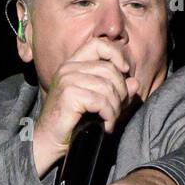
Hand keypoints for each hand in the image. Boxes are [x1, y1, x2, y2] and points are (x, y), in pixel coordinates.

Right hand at [35, 38, 140, 153]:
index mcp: (74, 64)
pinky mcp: (69, 94)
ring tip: (110, 120)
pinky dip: (109, 115)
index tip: (126, 71)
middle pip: (109, 69)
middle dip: (120, 92)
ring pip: (107, 86)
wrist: (50, 141)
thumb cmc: (74, 122)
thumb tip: (135, 82)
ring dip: (115, 107)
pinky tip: (106, 126)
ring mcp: (67, 80)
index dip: (116, 54)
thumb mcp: (100, 104)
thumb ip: (117, 92)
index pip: (98, 44)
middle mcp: (68, 68)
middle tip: (117, 110)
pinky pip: (101, 101)